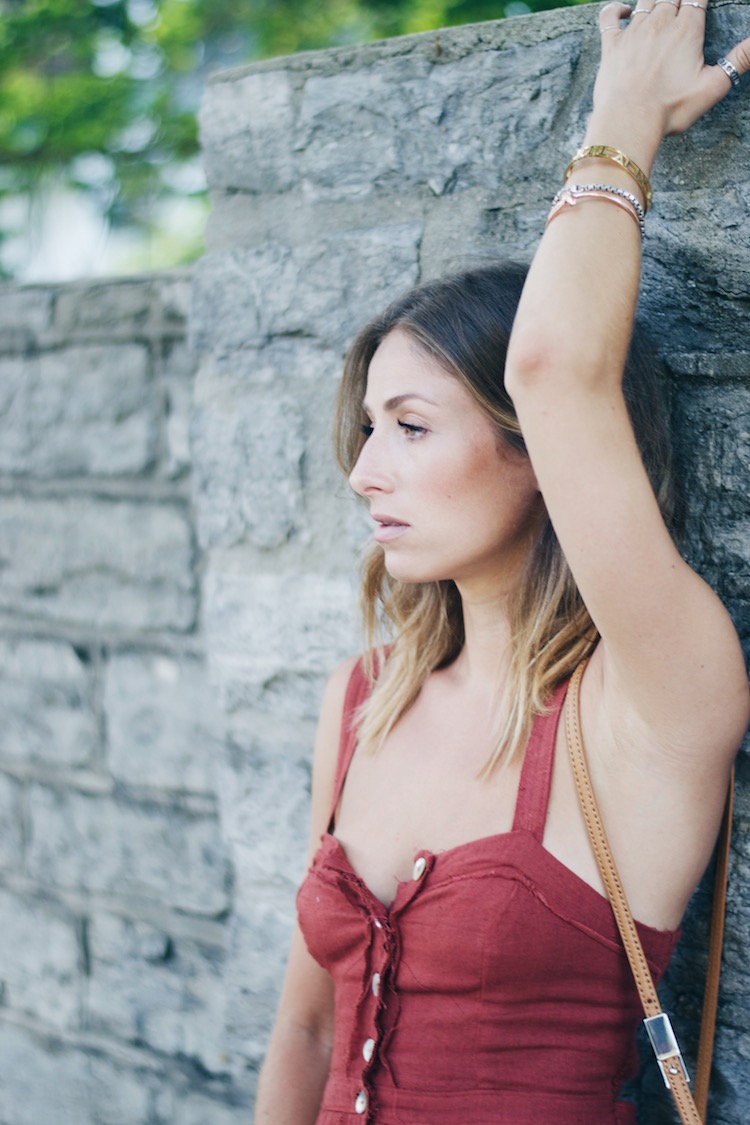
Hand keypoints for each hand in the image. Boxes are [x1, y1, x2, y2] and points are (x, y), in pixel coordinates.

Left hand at [594, 0, 749, 138]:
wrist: (628, 121)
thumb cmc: (670, 109)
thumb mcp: (714, 86)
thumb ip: (739, 60)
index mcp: (687, 29)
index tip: (699, 4)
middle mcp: (660, 22)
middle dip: (679, 0)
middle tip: (681, 10)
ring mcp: (634, 32)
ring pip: (646, 1)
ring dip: (655, 1)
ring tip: (662, 7)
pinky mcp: (612, 45)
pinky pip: (609, 17)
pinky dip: (615, 10)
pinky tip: (622, 12)